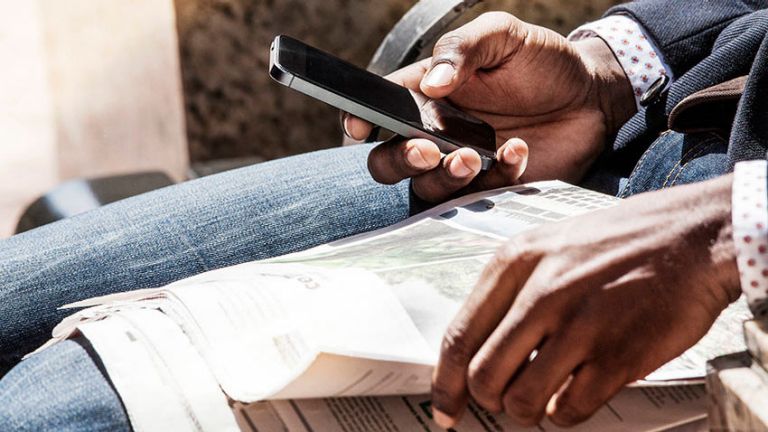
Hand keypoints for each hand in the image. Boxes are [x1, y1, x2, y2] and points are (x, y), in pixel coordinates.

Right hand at [344, 12, 635, 202]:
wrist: (592, 95)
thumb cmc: (541, 61)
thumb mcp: (502, 35)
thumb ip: (461, 48)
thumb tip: (430, 83)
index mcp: (424, 92)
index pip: (377, 109)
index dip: (358, 121)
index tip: (363, 128)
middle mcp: (434, 132)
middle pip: (387, 161)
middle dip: (398, 161)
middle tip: (426, 151)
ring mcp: (460, 163)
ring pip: (424, 188)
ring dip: (442, 177)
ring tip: (472, 156)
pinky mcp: (490, 187)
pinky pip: (476, 197)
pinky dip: (494, 177)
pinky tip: (517, 150)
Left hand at [431, 175, 739, 427]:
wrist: (694, 234)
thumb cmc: (622, 241)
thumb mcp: (549, 245)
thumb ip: (510, 291)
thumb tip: (479, 347)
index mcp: (515, 262)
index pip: (458, 337)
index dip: (445, 383)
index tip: (445, 408)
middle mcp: (541, 292)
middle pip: (483, 377)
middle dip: (488, 399)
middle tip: (503, 399)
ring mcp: (580, 325)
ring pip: (521, 401)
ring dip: (527, 410)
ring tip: (543, 396)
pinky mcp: (618, 355)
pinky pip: (569, 410)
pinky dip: (565, 413)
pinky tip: (575, 393)